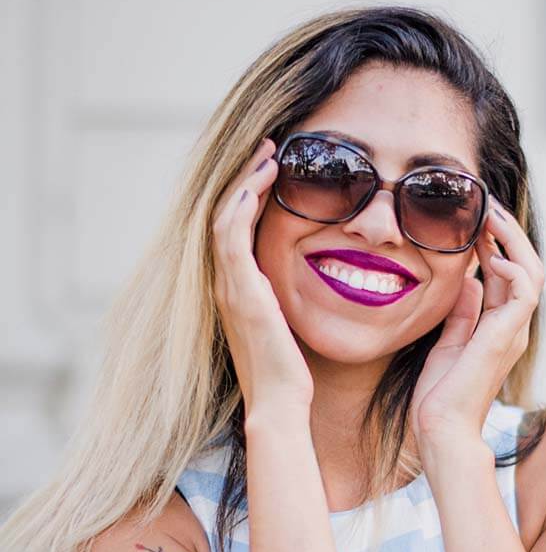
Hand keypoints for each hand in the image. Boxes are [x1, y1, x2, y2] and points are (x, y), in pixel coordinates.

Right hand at [211, 137, 313, 417]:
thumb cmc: (290, 373)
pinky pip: (231, 235)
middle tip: (269, 148)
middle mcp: (226, 284)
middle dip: (244, 177)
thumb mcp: (288, 325)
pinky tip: (261, 181)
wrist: (279, 403)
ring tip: (269, 154)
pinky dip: (242, 203)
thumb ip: (288, 299)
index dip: (248, 194)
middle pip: (224, 214)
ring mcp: (229, 286)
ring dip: (244, 180)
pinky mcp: (241, 291)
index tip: (271, 169)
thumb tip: (314, 278)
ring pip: (224, 216)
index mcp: (236, 290)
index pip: (235, 229)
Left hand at [409, 196, 544, 449]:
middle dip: (507, 233)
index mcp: (498, 327)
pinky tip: (488, 255)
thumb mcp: (448, 343)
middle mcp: (511, 327)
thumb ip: (462, 314)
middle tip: (485, 205)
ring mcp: (512, 332)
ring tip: (490, 216)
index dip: (494, 243)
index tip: (475, 219)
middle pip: (524, 267)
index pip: (506, 274)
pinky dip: (511, 267)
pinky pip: (524, 291)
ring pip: (531, 273)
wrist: (440, 429)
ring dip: (512, 240)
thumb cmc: (440, 396)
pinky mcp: (505, 337)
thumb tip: (470, 282)